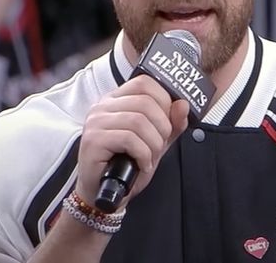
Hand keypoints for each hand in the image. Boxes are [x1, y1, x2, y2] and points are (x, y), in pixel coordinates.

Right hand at [76, 75, 188, 210]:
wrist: (104, 193)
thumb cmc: (128, 164)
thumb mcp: (157, 141)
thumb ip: (172, 123)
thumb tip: (183, 104)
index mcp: (117, 100)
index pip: (145, 83)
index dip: (164, 100)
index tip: (168, 121)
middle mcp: (103, 106)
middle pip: (145, 102)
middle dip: (162, 127)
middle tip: (160, 145)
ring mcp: (95, 122)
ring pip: (138, 121)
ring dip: (153, 144)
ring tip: (150, 157)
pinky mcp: (93, 140)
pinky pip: (129, 139)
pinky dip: (143, 154)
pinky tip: (141, 164)